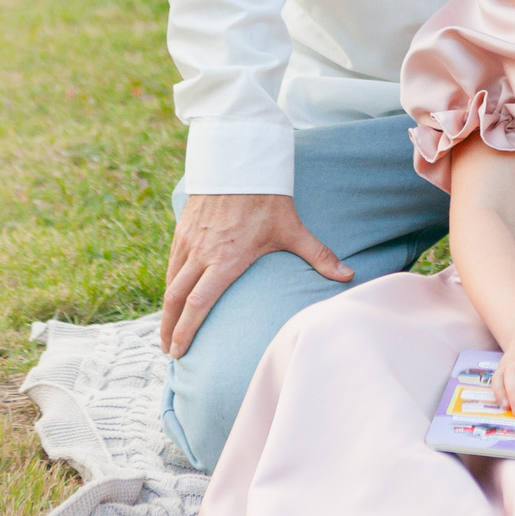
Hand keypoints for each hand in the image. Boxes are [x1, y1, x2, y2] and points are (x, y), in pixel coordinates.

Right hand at [160, 192, 352, 357]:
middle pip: (175, 300)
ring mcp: (188, 241)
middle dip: (169, 329)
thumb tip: (348, 276)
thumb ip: (319, 255)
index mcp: (226, 260)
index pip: (198, 304)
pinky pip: (171, 264)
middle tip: (168, 352)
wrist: (240, 163)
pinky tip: (172, 297)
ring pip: (170, 282)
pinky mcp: (182, 230)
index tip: (178, 351)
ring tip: (167, 331)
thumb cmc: (268, 199)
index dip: (185, 331)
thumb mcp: (293, 229)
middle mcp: (202, 254)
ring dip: (166, 310)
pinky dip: (169, 284)